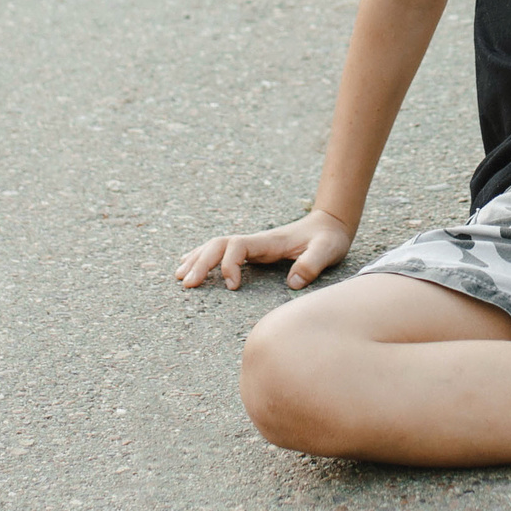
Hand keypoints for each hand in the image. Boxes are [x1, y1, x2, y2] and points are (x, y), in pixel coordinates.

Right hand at [174, 212, 353, 291]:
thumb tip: (293, 283)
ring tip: (179, 277)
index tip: (233, 287)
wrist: (330, 224)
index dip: (228, 265)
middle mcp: (256, 241)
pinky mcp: (254, 251)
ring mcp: (253, 245)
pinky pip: (222, 251)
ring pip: (216, 246)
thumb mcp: (328, 250)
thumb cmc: (329, 238)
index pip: (237, 247)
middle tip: (187, 285)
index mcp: (269, 241)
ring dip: (197, 260)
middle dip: (201, 263)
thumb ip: (313, 263)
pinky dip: (204, 257)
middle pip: (218, 245)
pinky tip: (190, 265)